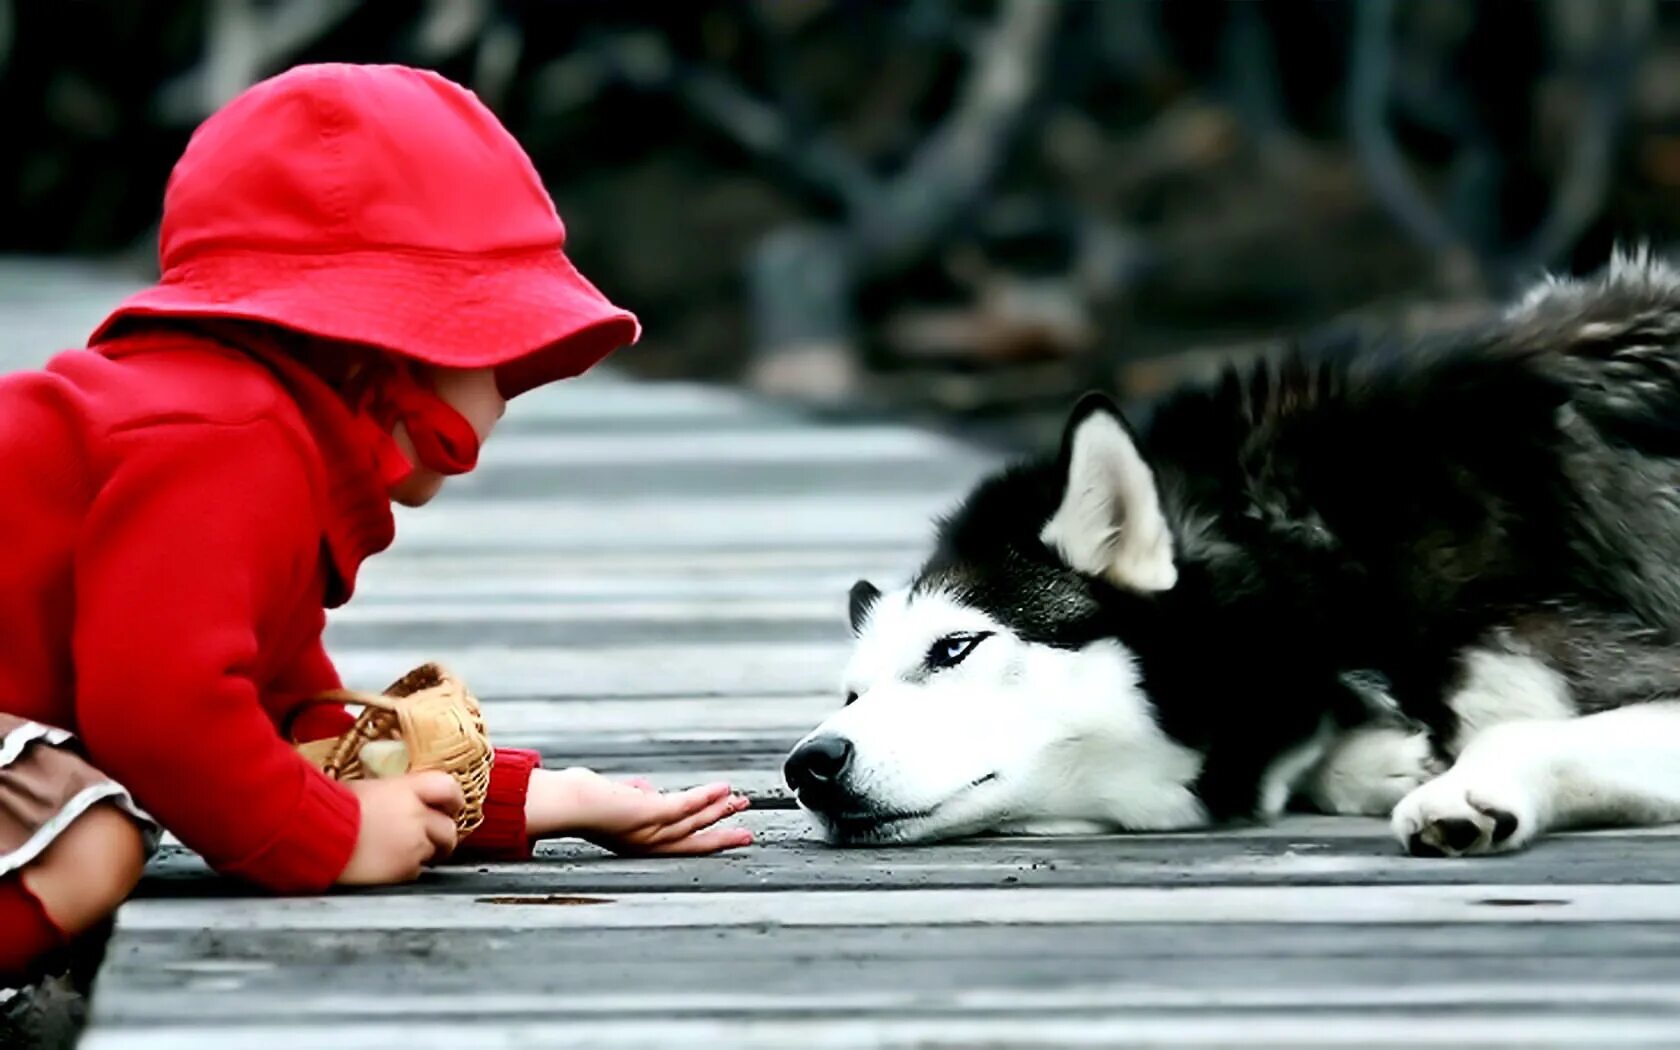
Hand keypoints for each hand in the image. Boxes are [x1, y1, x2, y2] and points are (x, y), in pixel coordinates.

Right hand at [337, 771, 464, 884]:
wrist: (316, 835)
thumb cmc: (328, 810)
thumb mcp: (364, 788)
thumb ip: (391, 795)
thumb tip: (395, 799)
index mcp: (406, 789)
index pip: (448, 788)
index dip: (453, 799)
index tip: (452, 806)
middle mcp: (416, 815)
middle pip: (448, 827)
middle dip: (443, 836)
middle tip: (435, 840)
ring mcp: (413, 844)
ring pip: (433, 852)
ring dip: (421, 853)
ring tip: (398, 853)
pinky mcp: (404, 870)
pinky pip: (414, 872)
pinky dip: (405, 871)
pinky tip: (385, 866)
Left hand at [525, 767, 753, 855]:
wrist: (562, 804)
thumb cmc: (577, 801)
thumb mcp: (615, 799)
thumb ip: (634, 796)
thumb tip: (647, 788)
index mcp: (639, 843)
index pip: (678, 843)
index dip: (703, 839)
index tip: (725, 833)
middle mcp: (646, 843)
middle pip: (693, 840)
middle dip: (721, 835)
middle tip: (746, 833)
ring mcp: (649, 830)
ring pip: (694, 822)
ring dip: (719, 811)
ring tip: (740, 802)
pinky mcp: (650, 814)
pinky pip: (686, 806)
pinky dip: (707, 797)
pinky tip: (724, 788)